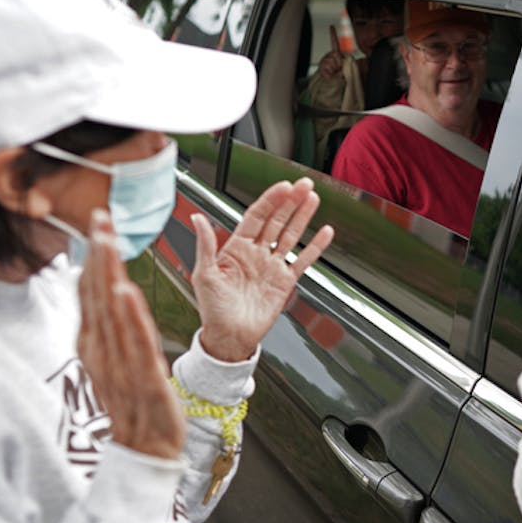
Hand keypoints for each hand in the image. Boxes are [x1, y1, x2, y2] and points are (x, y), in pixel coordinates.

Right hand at [78, 209, 184, 459]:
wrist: (143, 449)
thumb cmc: (130, 403)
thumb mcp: (113, 358)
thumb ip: (106, 324)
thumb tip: (103, 288)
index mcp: (95, 343)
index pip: (91, 291)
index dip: (94, 255)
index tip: (97, 221)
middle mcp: (103, 349)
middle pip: (98, 294)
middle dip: (99, 254)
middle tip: (100, 217)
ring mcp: (120, 363)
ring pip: (113, 312)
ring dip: (110, 274)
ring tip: (109, 242)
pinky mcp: (144, 378)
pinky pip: (136, 344)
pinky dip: (130, 318)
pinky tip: (127, 294)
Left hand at [191, 177, 333, 361]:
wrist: (229, 337)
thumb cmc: (213, 310)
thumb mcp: (204, 274)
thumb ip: (205, 244)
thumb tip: (197, 218)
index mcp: (235, 248)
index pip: (256, 216)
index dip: (270, 200)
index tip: (282, 187)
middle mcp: (256, 254)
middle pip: (277, 220)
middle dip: (290, 201)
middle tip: (303, 185)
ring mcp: (272, 266)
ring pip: (290, 235)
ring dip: (302, 216)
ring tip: (312, 198)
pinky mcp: (285, 282)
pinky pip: (303, 260)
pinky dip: (315, 247)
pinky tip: (324, 233)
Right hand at [317, 24, 343, 79]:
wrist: (333, 85)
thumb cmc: (341, 76)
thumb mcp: (347, 68)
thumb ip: (347, 62)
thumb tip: (341, 58)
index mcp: (336, 55)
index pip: (334, 43)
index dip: (333, 34)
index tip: (331, 26)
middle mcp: (329, 56)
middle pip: (336, 55)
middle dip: (340, 64)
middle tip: (339, 70)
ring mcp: (324, 61)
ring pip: (331, 61)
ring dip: (335, 69)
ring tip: (335, 73)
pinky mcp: (321, 67)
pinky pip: (326, 68)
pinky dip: (330, 74)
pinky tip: (330, 75)